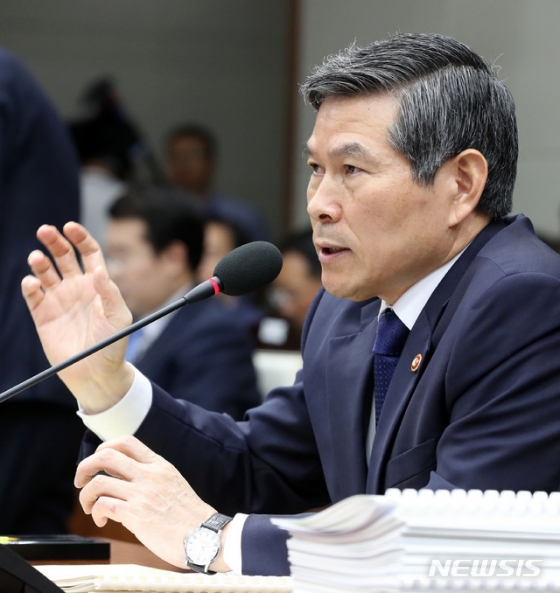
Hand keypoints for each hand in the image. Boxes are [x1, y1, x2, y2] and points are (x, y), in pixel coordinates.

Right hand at [21, 222, 134, 412]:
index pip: (88, 253)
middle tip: (45, 231)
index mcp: (97, 284)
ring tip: (37, 259)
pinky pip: (32, 294)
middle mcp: (77, 287)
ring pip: (45, 272)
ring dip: (39, 261)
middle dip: (54, 241)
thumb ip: (109, 293)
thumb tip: (98, 271)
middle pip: (63, 256)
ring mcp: (59, 300)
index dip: (80, 238)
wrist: (96, 373)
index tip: (69, 227)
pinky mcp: (43, 315)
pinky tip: (32, 283)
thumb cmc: (113, 344)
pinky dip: (29, 285)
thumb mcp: (118, 318)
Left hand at [75, 436, 230, 570]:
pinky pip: (104, 505)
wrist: (203, 535)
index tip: (98, 461)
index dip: (105, 447)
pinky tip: (103, 520)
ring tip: (90, 507)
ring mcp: (142, 493)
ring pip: (98, 482)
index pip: (126, 442)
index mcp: (159, 465)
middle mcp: (149, 475)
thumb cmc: (188, 515)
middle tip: (81, 480)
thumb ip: (151, 477)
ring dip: (86, 495)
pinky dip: (97, 512)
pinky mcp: (136, 514)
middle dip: (85, 466)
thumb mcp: (173, 483)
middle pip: (106, 456)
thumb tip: (124, 480)